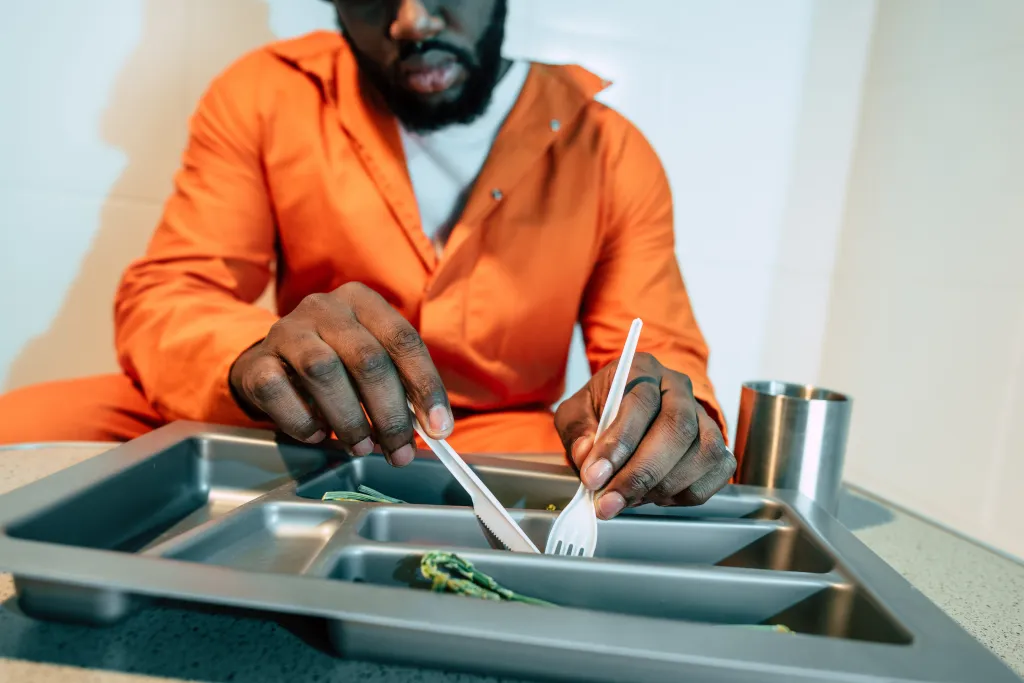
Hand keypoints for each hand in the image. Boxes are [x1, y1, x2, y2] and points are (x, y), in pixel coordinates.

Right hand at [229, 282, 452, 465]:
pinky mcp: (257, 362)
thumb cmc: (335, 364)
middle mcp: (324, 308)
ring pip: (324, 372)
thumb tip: (433, 427)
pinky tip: (319, 434)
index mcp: (362, 301)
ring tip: (363, 447)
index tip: (438, 428)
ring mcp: (287, 331)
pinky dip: (303, 421)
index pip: (403, 340)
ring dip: (350, 420)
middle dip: (390, 414)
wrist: (271, 363)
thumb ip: (400, 386)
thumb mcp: (370, 362)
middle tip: (399, 452)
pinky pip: (280, 392)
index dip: (425, 386)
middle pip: (367, 359)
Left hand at [554, 353, 735, 518]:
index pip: (639, 403)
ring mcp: (704, 416)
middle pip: (678, 428)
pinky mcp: (718, 445)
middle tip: (610, 501)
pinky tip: (655, 495)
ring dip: (663, 486)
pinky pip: (716, 473)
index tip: (594, 477)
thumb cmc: (601, 411)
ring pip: (703, 452)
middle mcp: (678, 389)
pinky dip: (684, 493)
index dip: (618, 444)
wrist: (624, 415)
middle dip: (641, 473)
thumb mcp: (575, 413)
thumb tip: (586, 456)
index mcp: (642, 370)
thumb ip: (577, 431)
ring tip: (629, 499)